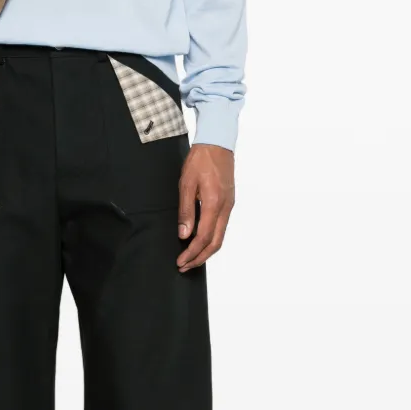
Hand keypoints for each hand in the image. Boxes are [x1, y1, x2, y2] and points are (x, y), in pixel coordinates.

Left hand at [176, 144, 235, 271]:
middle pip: (216, 243)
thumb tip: (184, 234)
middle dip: (200, 258)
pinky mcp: (229, 202)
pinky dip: (212, 239)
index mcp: (214, 203)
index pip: (203, 237)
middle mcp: (225, 208)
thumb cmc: (200, 160)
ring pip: (220, 236)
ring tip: (191, 257)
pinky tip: (201, 241)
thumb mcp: (186, 184)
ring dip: (206, 250)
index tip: (181, 261)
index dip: (192, 253)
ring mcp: (229, 206)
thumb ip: (185, 211)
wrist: (218, 143)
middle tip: (185, 266)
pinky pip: (222, 227)